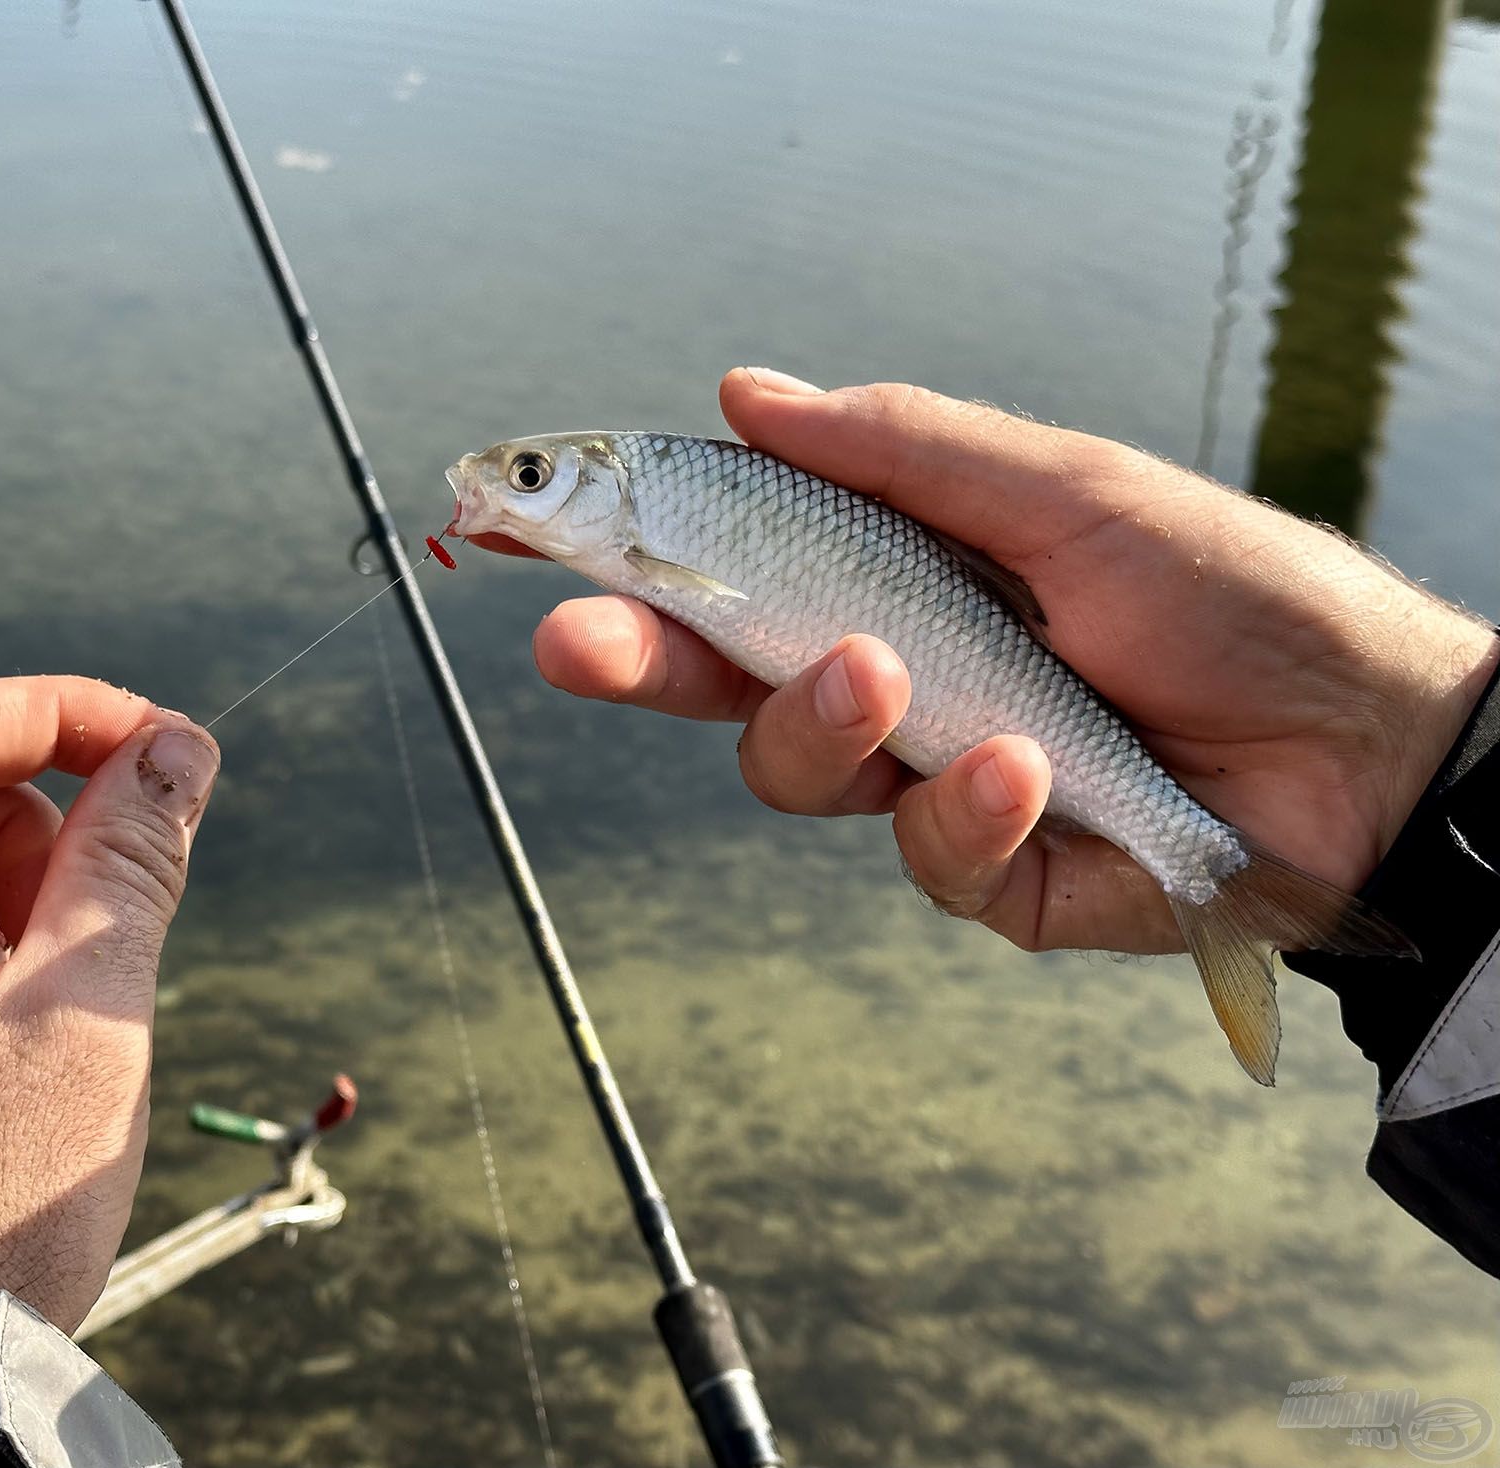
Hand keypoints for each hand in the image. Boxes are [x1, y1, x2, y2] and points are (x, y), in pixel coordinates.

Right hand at [510, 370, 1496, 955]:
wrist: (1372, 735)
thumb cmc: (1229, 587)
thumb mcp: (1060, 487)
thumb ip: (902, 447)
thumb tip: (746, 391)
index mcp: (894, 579)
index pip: (730, 570)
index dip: (627, 559)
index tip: (520, 534)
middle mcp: (894, 683)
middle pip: (722, 684)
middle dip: (640, 661)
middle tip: (576, 643)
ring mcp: (933, 784)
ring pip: (799, 773)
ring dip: (825, 724)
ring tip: (900, 679)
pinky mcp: (993, 879)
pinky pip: (925, 858)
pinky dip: (964, 809)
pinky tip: (1028, 768)